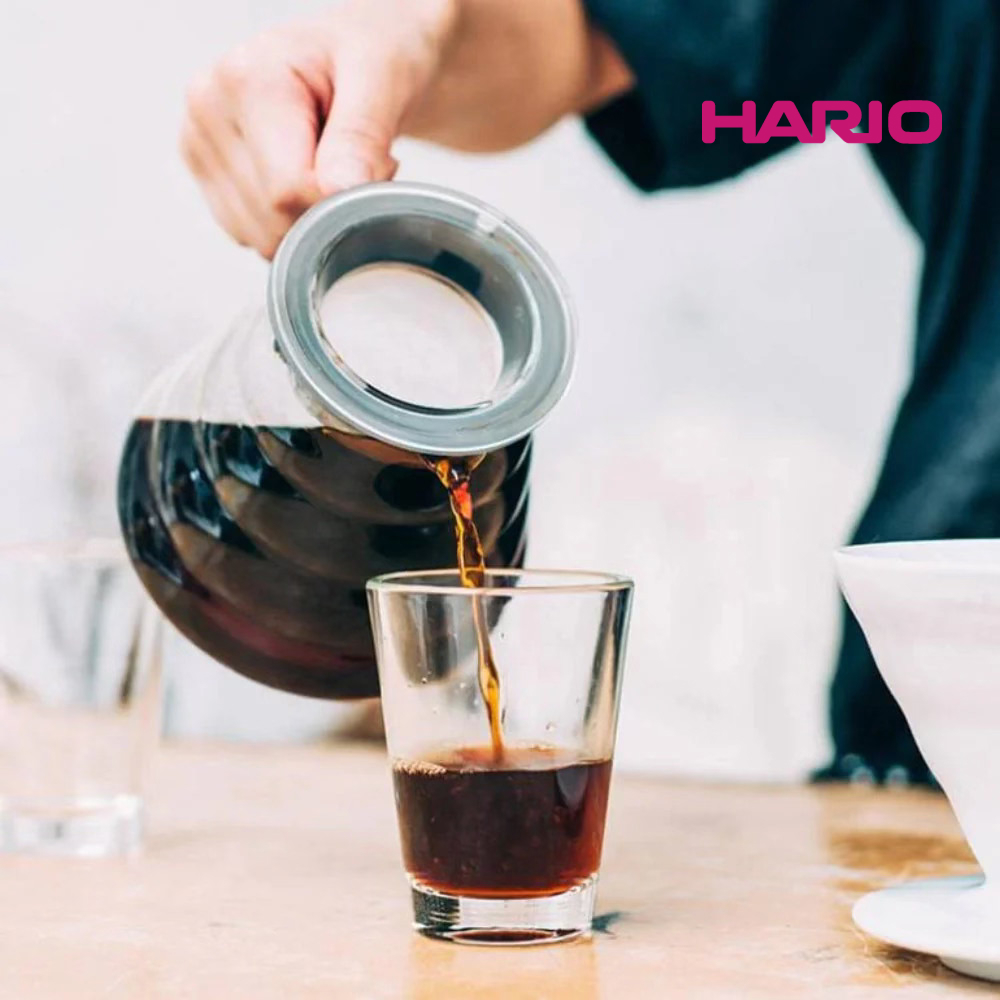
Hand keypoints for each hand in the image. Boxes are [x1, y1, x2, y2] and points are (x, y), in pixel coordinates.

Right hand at [180, 0, 630, 256]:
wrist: (398, 33)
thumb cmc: (408, 31)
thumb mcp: (399, 66)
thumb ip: (366, 126)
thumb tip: (330, 198)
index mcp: (245, 80)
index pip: (291, 203)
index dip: (350, 209)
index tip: (390, 173)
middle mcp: (209, 109)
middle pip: (273, 232)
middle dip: (333, 223)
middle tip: (376, 173)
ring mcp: (206, 146)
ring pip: (261, 250)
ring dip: (319, 233)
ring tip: (352, 174)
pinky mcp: (218, 175)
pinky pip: (256, 249)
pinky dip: (301, 239)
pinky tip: (327, 196)